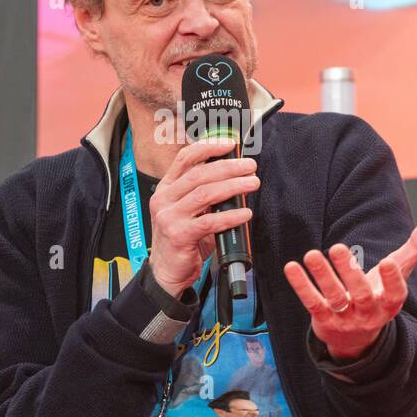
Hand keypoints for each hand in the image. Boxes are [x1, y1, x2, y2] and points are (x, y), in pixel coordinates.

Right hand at [147, 138, 258, 295]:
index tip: (230, 144)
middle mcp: (164, 199)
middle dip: (228, 167)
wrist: (166, 272)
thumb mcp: (189, 212)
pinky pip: (209, 222)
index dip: (207, 147)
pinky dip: (231, 216)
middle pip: (199, 174)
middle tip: (250, 167)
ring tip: (252, 184)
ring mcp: (169, 217)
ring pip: (205, 194)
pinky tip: (245, 213)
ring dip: (233, 187)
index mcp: (166, 188)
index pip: (184, 158)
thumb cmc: (182, 240)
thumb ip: (204, 195)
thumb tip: (235, 178)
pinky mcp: (178, 235)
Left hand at [283, 215, 416, 361]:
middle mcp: (368, 313)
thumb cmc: (378, 296)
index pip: (395, 295)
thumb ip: (415, 248)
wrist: (355, 340)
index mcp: (389, 303)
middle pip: (360, 294)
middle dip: (349, 272)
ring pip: (333, 298)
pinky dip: (301, 285)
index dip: (393, 281)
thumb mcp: (397, 275)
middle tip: (338, 247)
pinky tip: (291, 267)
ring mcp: (345, 318)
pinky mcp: (323, 320)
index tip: (388, 262)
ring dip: (322, 276)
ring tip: (311, 254)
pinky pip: (311, 302)